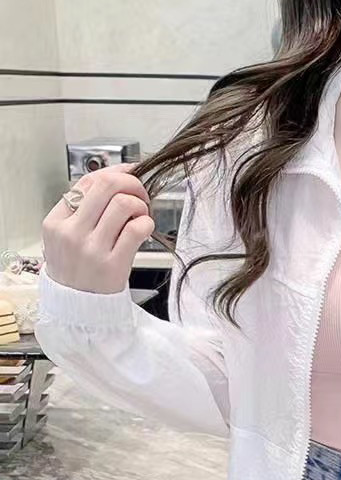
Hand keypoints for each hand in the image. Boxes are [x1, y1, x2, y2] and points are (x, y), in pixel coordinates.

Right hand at [41, 163, 153, 293]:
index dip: (115, 172)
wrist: (78, 307)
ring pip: (124, 204)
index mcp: (56, 222)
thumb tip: (115, 179)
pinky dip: (147, 223)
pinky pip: (137, 229)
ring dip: (141, 205)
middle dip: (132, 183)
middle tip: (141, 195)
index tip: (130, 173)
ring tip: (141, 217)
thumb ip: (83, 210)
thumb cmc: (77, 269)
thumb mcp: (65, 237)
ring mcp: (92, 248)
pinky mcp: (113, 264)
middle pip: (107, 186)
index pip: (87, 182)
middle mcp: (71, 232)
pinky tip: (144, 230)